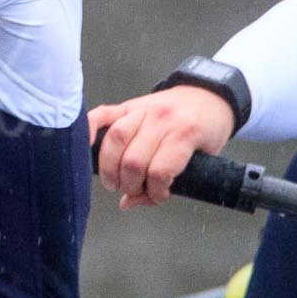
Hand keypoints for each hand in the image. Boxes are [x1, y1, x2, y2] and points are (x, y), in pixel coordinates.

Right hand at [86, 86, 236, 208]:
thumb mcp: (202, 160)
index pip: (159, 171)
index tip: (157, 195)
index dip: (154, 191)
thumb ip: (167, 183)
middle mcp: (161, 119)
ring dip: (109, 167)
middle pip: (133, 160)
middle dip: (129, 184)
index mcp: (185, 133)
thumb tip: (128, 202)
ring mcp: (142, 109)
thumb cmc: (207, 129)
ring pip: (115, 140)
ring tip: (112, 181)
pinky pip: (101, 115)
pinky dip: (89, 131)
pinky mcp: (127, 105)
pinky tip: (86, 149)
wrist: (210, 95)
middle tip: (131, 190)